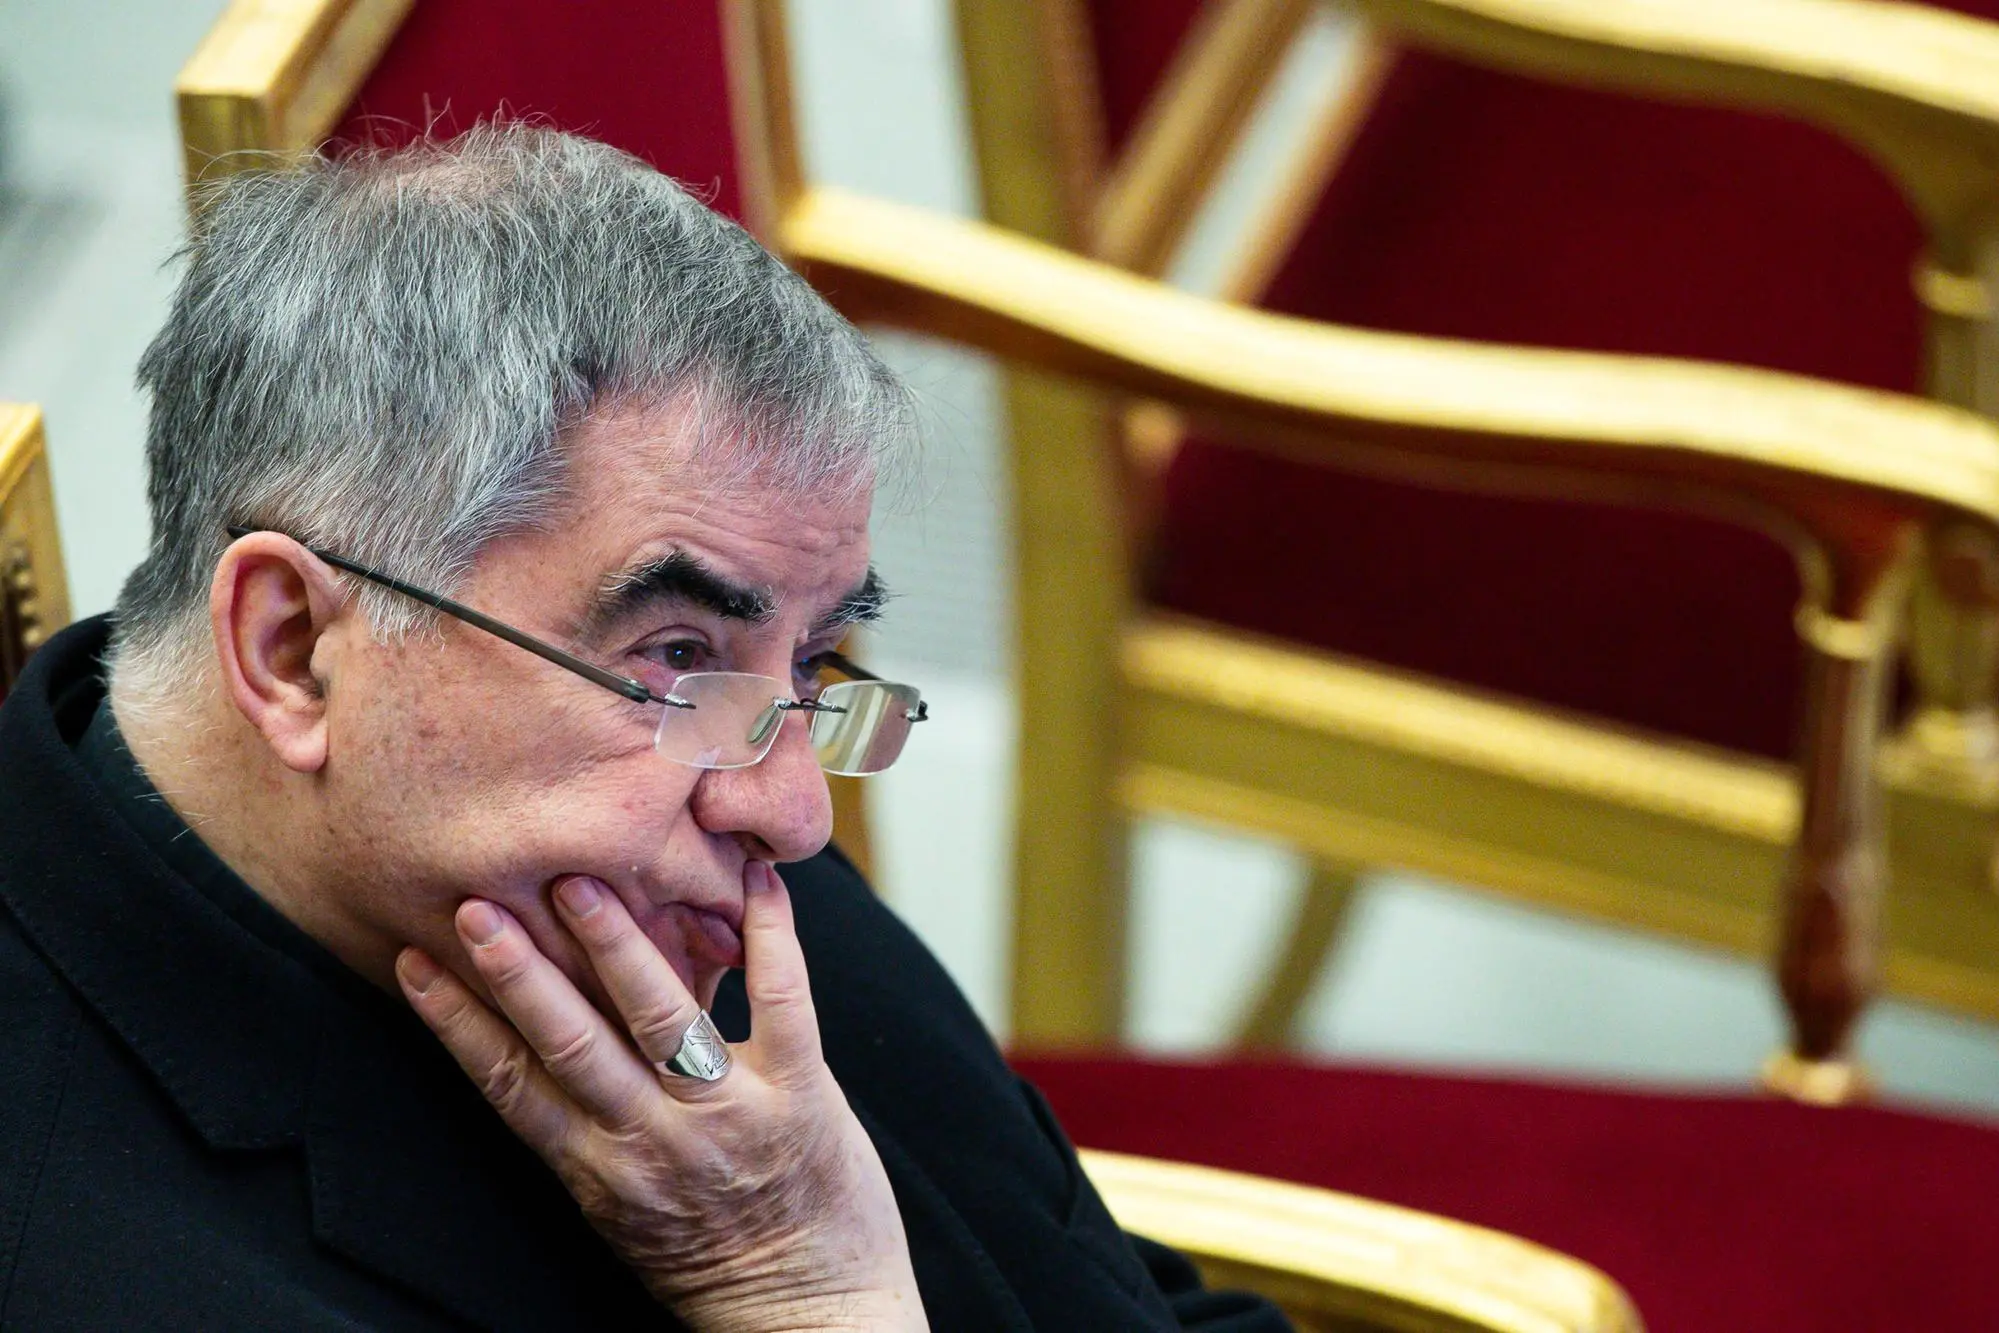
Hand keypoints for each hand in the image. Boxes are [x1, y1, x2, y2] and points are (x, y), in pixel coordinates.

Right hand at [395, 863, 926, 1332]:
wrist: (812, 1312)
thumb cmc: (711, 1251)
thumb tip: (543, 1026)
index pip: (509, 1086)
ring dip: (616, 945)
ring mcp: (728, 1116)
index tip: (414, 963)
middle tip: (476, 905)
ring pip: (658, 1018)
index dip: (457, 1025)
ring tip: (580, 882)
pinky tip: (752, 881)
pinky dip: (769, 936)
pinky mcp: (802, 1096)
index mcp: (596, 1168)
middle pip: (569, 1045)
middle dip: (518, 973)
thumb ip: (591, 1120)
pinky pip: (782, 1001)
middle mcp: (652, 1142)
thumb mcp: (624, 1199)